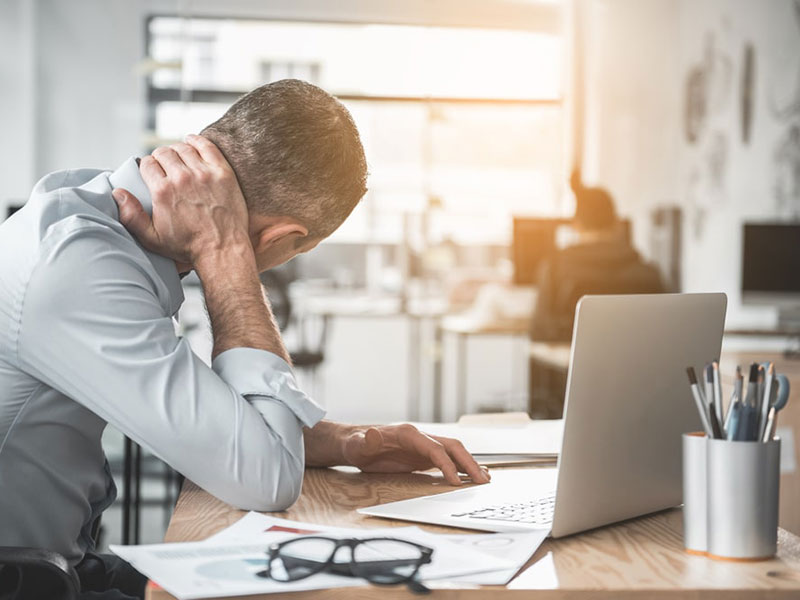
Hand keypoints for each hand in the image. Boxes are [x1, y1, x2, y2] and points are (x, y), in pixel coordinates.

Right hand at [112, 134, 250, 265]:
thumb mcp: (153, 238)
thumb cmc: (188, 246)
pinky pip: (207, 146)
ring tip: (178, 157)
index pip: (147, 163)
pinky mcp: (222, 172)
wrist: (222, 249)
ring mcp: (204, 174)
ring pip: (184, 148)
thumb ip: (132, 216)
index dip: (147, 165)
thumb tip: (118, 193)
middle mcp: (182, 178)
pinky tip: (192, 141)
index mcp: (162, 191)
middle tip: (164, 165)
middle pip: (164, 153)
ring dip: (177, 149)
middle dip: (160, 157)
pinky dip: (197, 141)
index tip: (151, 171)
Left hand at [342, 424, 490, 485]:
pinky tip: (471, 476)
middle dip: (468, 462)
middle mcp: (420, 438)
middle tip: (482, 481)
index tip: (457, 482)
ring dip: (469, 464)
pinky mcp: (423, 456)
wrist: (355, 443)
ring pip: (453, 452)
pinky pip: (447, 460)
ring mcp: (424, 446)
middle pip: (451, 447)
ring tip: (485, 479)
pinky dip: (461, 467)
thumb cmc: (356, 444)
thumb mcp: (357, 444)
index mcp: (409, 434)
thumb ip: (366, 441)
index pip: (435, 448)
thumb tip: (372, 434)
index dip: (447, 464)